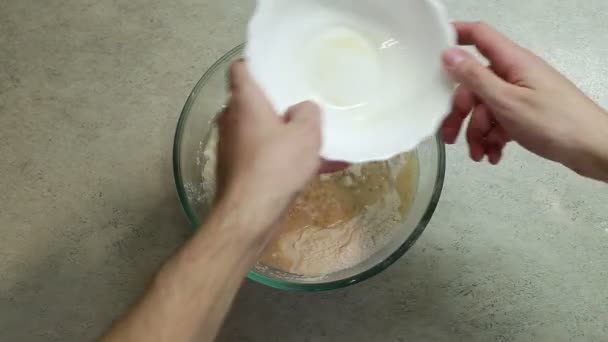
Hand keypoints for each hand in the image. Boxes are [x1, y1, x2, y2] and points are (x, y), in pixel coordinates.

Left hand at [217, 61, 321, 217]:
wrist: (251, 215)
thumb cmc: (276, 165)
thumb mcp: (306, 133)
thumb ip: (309, 113)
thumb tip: (302, 111)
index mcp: (244, 102)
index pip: (241, 69)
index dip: (257, 64)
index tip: (277, 69)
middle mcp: (232, 121)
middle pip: (254, 103)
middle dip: (279, 106)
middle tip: (305, 107)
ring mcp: (233, 148)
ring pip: (263, 133)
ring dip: (287, 136)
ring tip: (320, 143)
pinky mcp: (239, 172)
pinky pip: (267, 157)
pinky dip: (287, 160)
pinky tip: (321, 169)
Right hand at [441, 22, 607, 178]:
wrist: (593, 150)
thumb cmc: (556, 123)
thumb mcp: (507, 102)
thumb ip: (475, 78)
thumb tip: (448, 54)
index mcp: (511, 62)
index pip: (478, 36)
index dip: (454, 36)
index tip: (431, 54)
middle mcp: (514, 75)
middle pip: (474, 84)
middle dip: (460, 112)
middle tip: (450, 136)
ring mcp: (520, 95)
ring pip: (484, 108)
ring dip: (477, 132)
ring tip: (478, 154)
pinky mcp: (525, 114)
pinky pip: (498, 122)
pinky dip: (492, 139)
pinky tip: (493, 155)